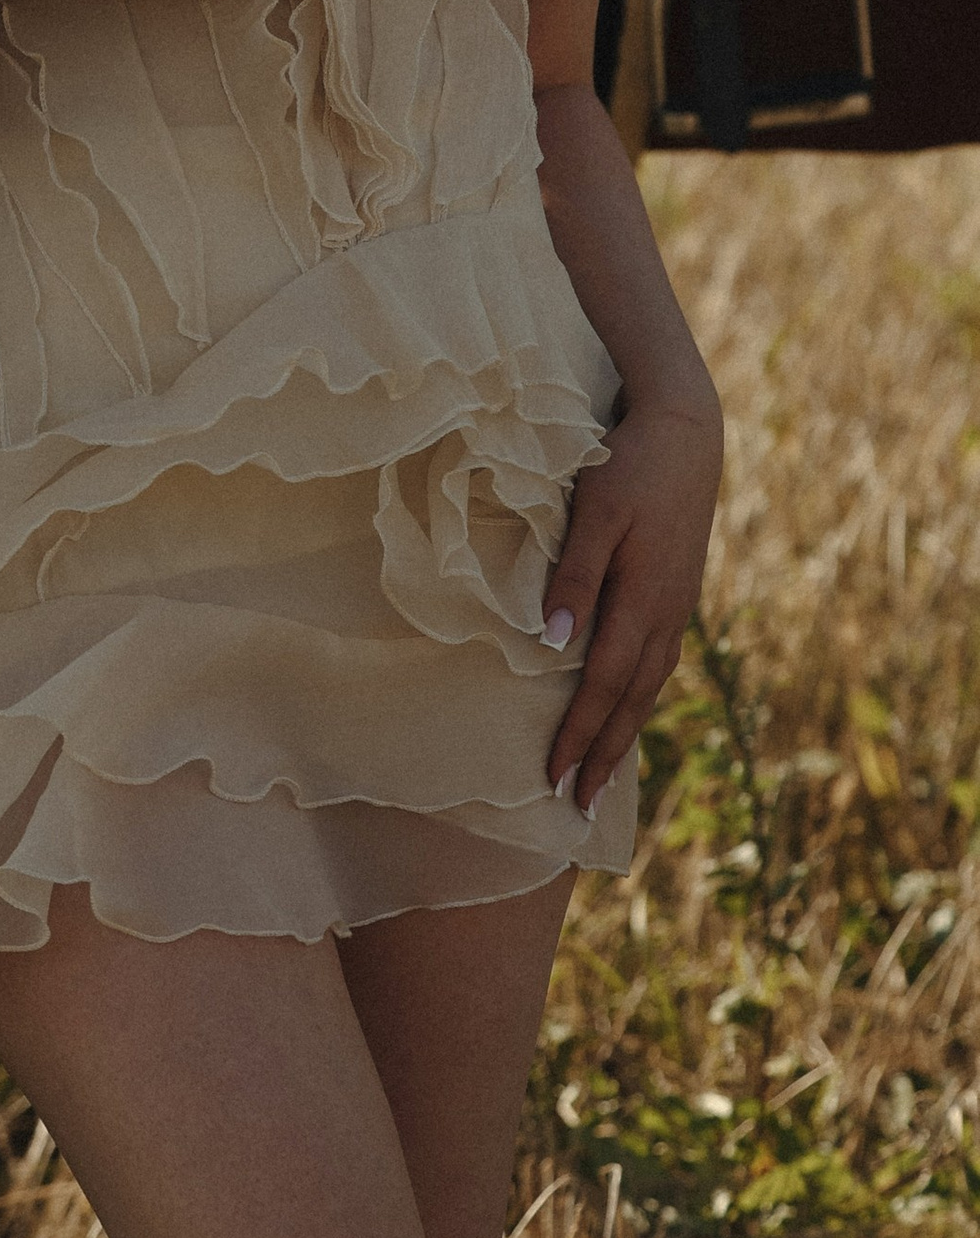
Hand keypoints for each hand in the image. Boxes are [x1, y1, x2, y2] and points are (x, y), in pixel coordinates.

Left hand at [540, 382, 724, 815]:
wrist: (687, 432)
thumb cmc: (630, 467)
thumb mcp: (596, 513)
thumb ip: (574, 576)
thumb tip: (551, 643)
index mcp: (645, 600)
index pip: (604, 685)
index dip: (578, 733)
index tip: (554, 778)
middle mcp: (667, 614)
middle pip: (632, 700)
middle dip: (603, 754)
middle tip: (579, 805)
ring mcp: (678, 606)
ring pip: (649, 686)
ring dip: (624, 733)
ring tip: (601, 773)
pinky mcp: (678, 593)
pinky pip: (657, 662)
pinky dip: (639, 697)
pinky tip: (626, 708)